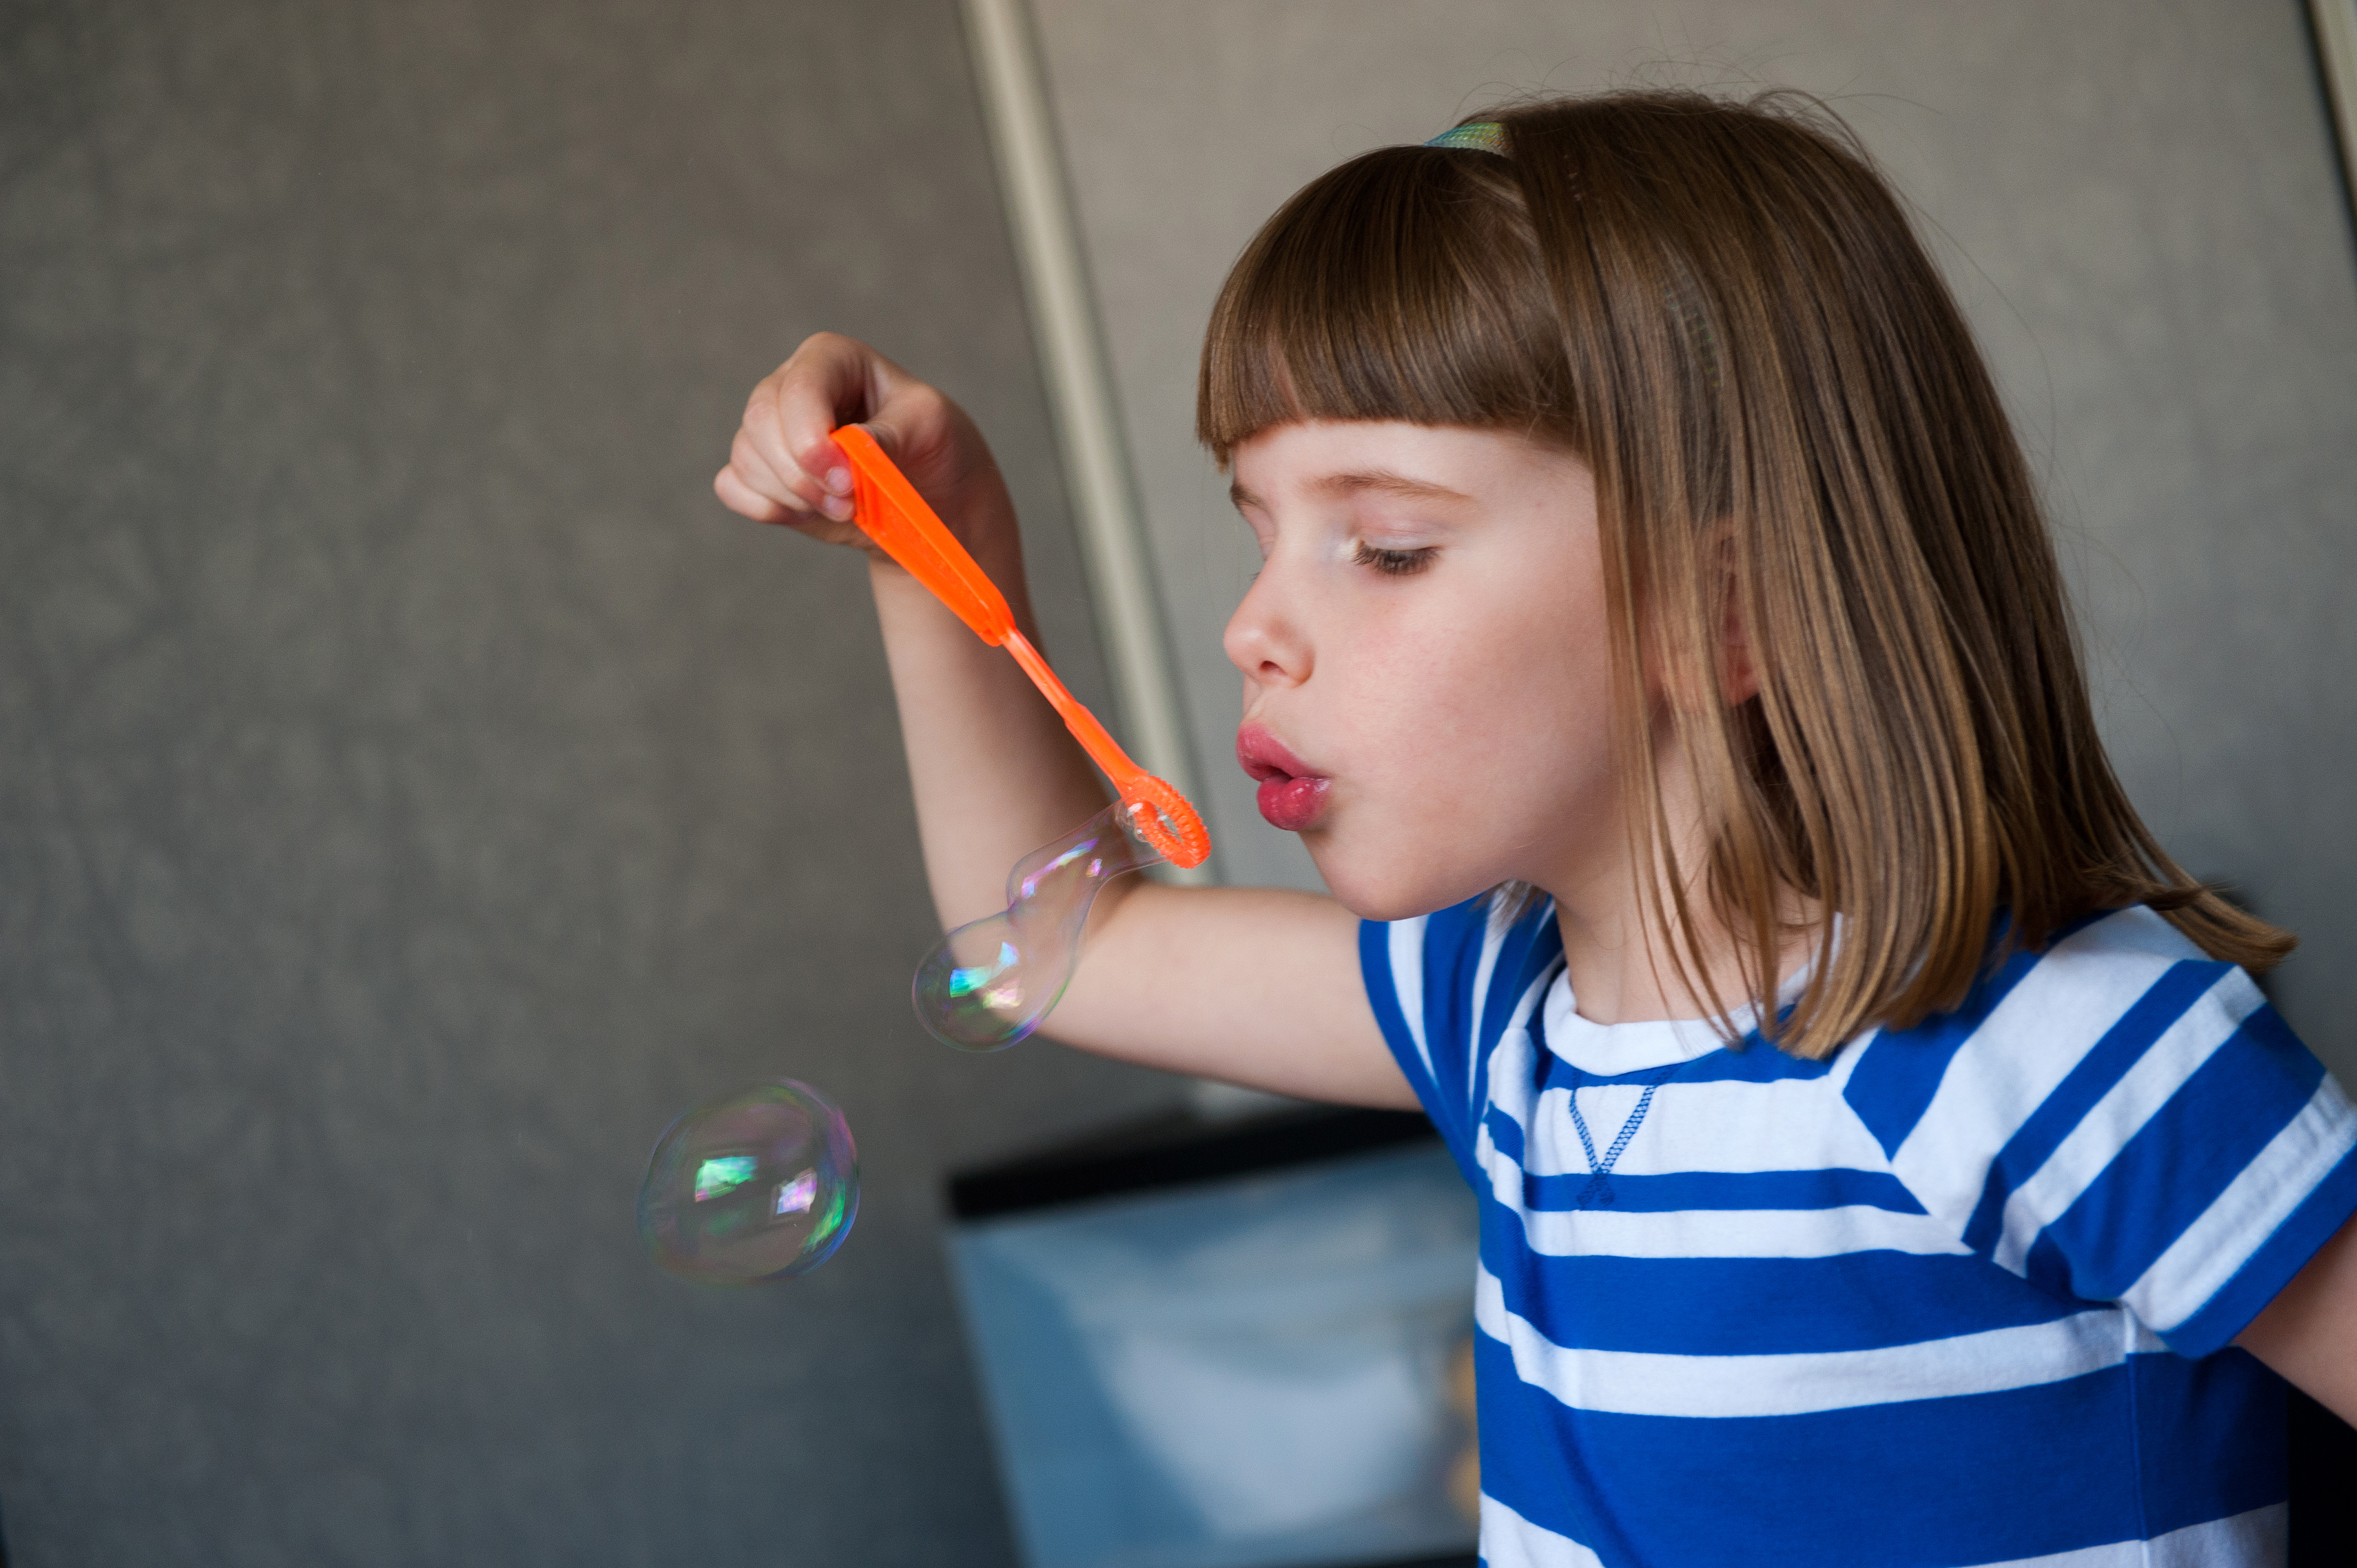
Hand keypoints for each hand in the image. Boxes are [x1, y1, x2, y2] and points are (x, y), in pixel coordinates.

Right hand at [715, 332, 1012, 566]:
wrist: (929, 497)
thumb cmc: (933, 446)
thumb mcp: (929, 428)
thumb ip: (887, 435)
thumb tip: (846, 449)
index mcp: (832, 359)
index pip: (800, 388)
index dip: (813, 439)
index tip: (846, 481)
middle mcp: (791, 385)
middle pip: (760, 421)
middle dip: (802, 474)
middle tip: (849, 503)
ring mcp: (771, 428)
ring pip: (746, 457)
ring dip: (793, 496)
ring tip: (844, 508)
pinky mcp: (760, 470)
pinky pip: (732, 486)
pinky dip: (766, 508)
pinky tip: (808, 513)